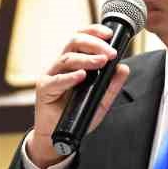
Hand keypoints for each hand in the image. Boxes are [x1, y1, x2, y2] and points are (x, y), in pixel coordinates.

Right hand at [26, 24, 131, 168]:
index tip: (109, 34)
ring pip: (67, 58)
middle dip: (94, 44)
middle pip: (74, 42)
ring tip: (101, 61)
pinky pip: (57, 80)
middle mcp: (60, 65)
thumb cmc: (76, 114)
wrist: (58, 136)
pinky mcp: (44, 89)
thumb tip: (123, 68)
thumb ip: (111, 85)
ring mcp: (51, 75)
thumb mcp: (100, 100)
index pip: (81, 38)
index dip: (94, 32)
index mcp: (72, 62)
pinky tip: (81, 76)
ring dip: (86, 59)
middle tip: (110, 52)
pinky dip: (70, 77)